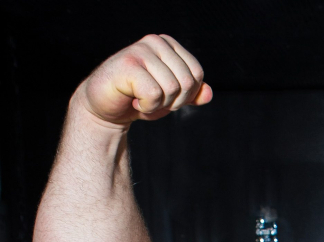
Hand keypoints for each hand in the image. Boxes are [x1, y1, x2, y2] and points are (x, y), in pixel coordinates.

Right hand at [77, 34, 211, 126]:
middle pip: (187, 82)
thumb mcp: (172, 98)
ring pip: (172, 89)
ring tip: (141, 99)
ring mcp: (140, 50)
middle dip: (174, 102)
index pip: (197, 74)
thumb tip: (209, 93)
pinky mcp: (127, 64)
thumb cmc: (139, 99)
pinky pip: (154, 94)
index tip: (166, 96)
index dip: (187, 95)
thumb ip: (193, 94)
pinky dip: (147, 106)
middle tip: (152, 100)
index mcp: (169, 44)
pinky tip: (133, 101)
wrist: (105, 108)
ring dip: (159, 105)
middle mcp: (155, 42)